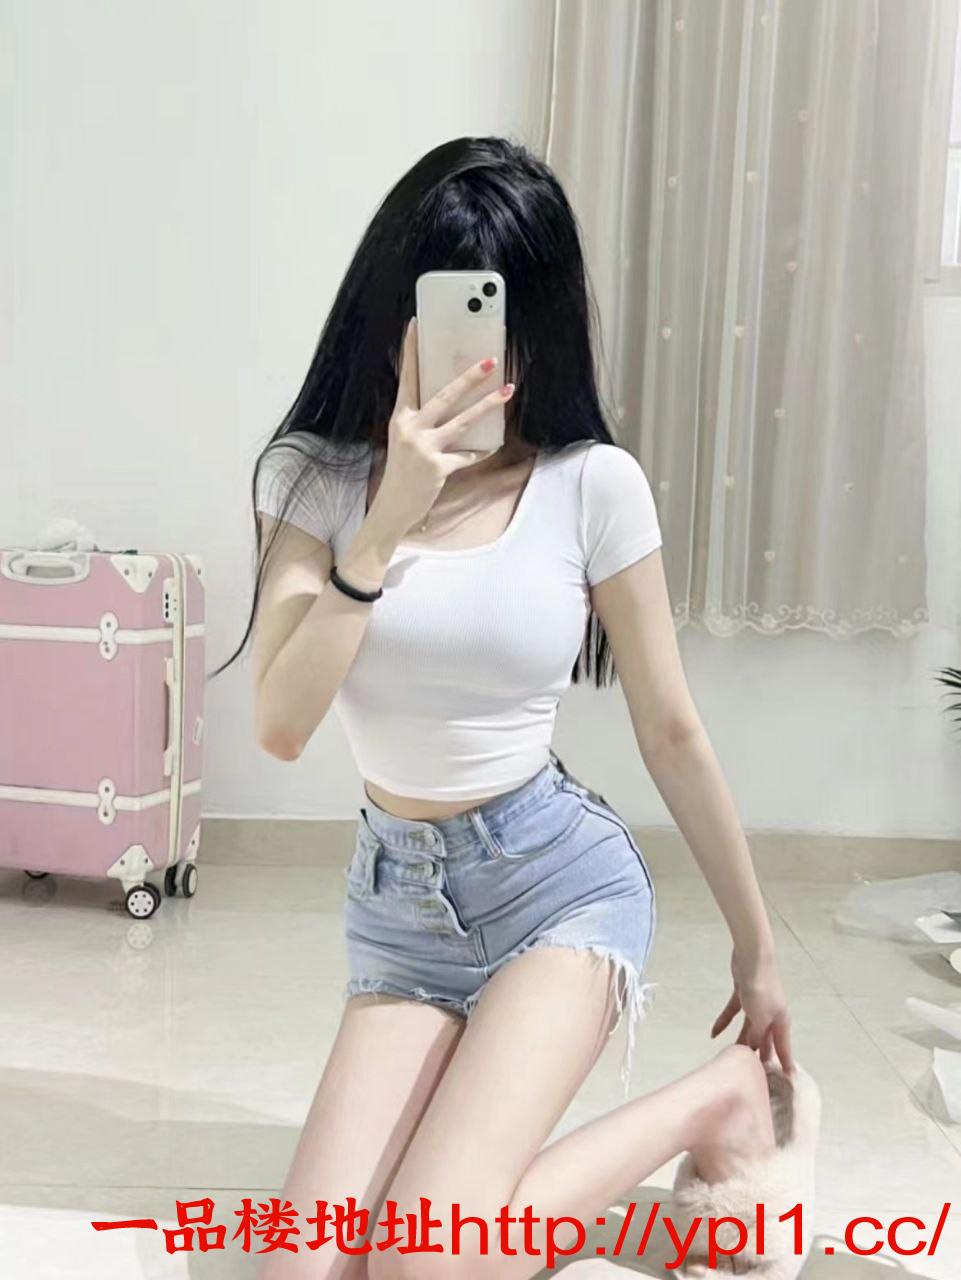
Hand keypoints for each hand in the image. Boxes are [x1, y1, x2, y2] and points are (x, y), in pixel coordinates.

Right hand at [368, 318, 515, 540]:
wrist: (393, 506)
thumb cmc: (402, 470)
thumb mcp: (405, 439)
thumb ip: (422, 419)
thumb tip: (451, 399)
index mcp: (400, 417)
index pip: (407, 377)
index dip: (410, 350)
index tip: (415, 324)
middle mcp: (411, 429)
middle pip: (444, 395)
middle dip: (469, 377)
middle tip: (490, 360)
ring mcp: (424, 449)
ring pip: (463, 421)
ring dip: (488, 405)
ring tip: (507, 390)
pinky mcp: (438, 468)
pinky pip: (468, 455)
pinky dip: (482, 450)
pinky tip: (494, 444)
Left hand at [711, 947, 794, 1072]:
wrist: (752, 958)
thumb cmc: (761, 989)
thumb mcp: (760, 1018)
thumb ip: (757, 1036)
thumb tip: (753, 1050)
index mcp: (781, 1021)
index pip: (783, 1048)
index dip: (784, 1064)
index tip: (788, 1081)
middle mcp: (771, 1014)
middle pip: (765, 1039)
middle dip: (761, 1055)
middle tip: (756, 1075)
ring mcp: (757, 1004)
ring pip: (748, 1028)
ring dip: (740, 1041)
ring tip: (733, 1059)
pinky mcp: (743, 994)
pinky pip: (733, 1013)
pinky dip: (724, 1022)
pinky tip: (713, 1034)